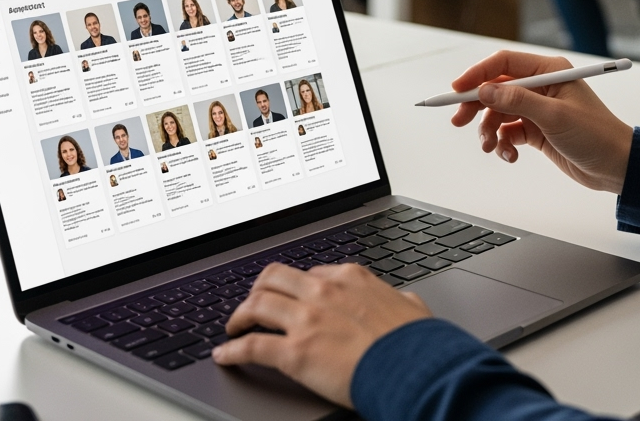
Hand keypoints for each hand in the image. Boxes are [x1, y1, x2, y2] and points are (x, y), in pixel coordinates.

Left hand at [212, 262, 430, 406]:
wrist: (412, 365)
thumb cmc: (414, 340)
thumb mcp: (410, 306)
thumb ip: (400, 300)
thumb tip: (405, 302)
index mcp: (350, 278)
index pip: (309, 274)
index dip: (293, 286)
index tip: (288, 296)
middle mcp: (323, 291)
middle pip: (274, 278)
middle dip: (258, 290)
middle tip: (252, 305)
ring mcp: (307, 319)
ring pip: (256, 304)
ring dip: (239, 316)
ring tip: (233, 328)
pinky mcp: (295, 352)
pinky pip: (252, 347)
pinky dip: (233, 351)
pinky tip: (225, 355)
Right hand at [450, 50, 632, 193]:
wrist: (617, 166)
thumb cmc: (597, 135)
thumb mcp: (555, 116)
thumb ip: (518, 102)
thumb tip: (485, 92)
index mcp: (548, 71)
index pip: (503, 63)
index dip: (477, 74)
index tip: (457, 90)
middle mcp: (541, 86)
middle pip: (495, 88)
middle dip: (476, 105)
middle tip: (459, 121)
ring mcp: (537, 108)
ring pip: (498, 113)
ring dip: (489, 130)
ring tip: (490, 146)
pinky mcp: (536, 129)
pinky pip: (508, 132)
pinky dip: (503, 144)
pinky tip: (510, 155)